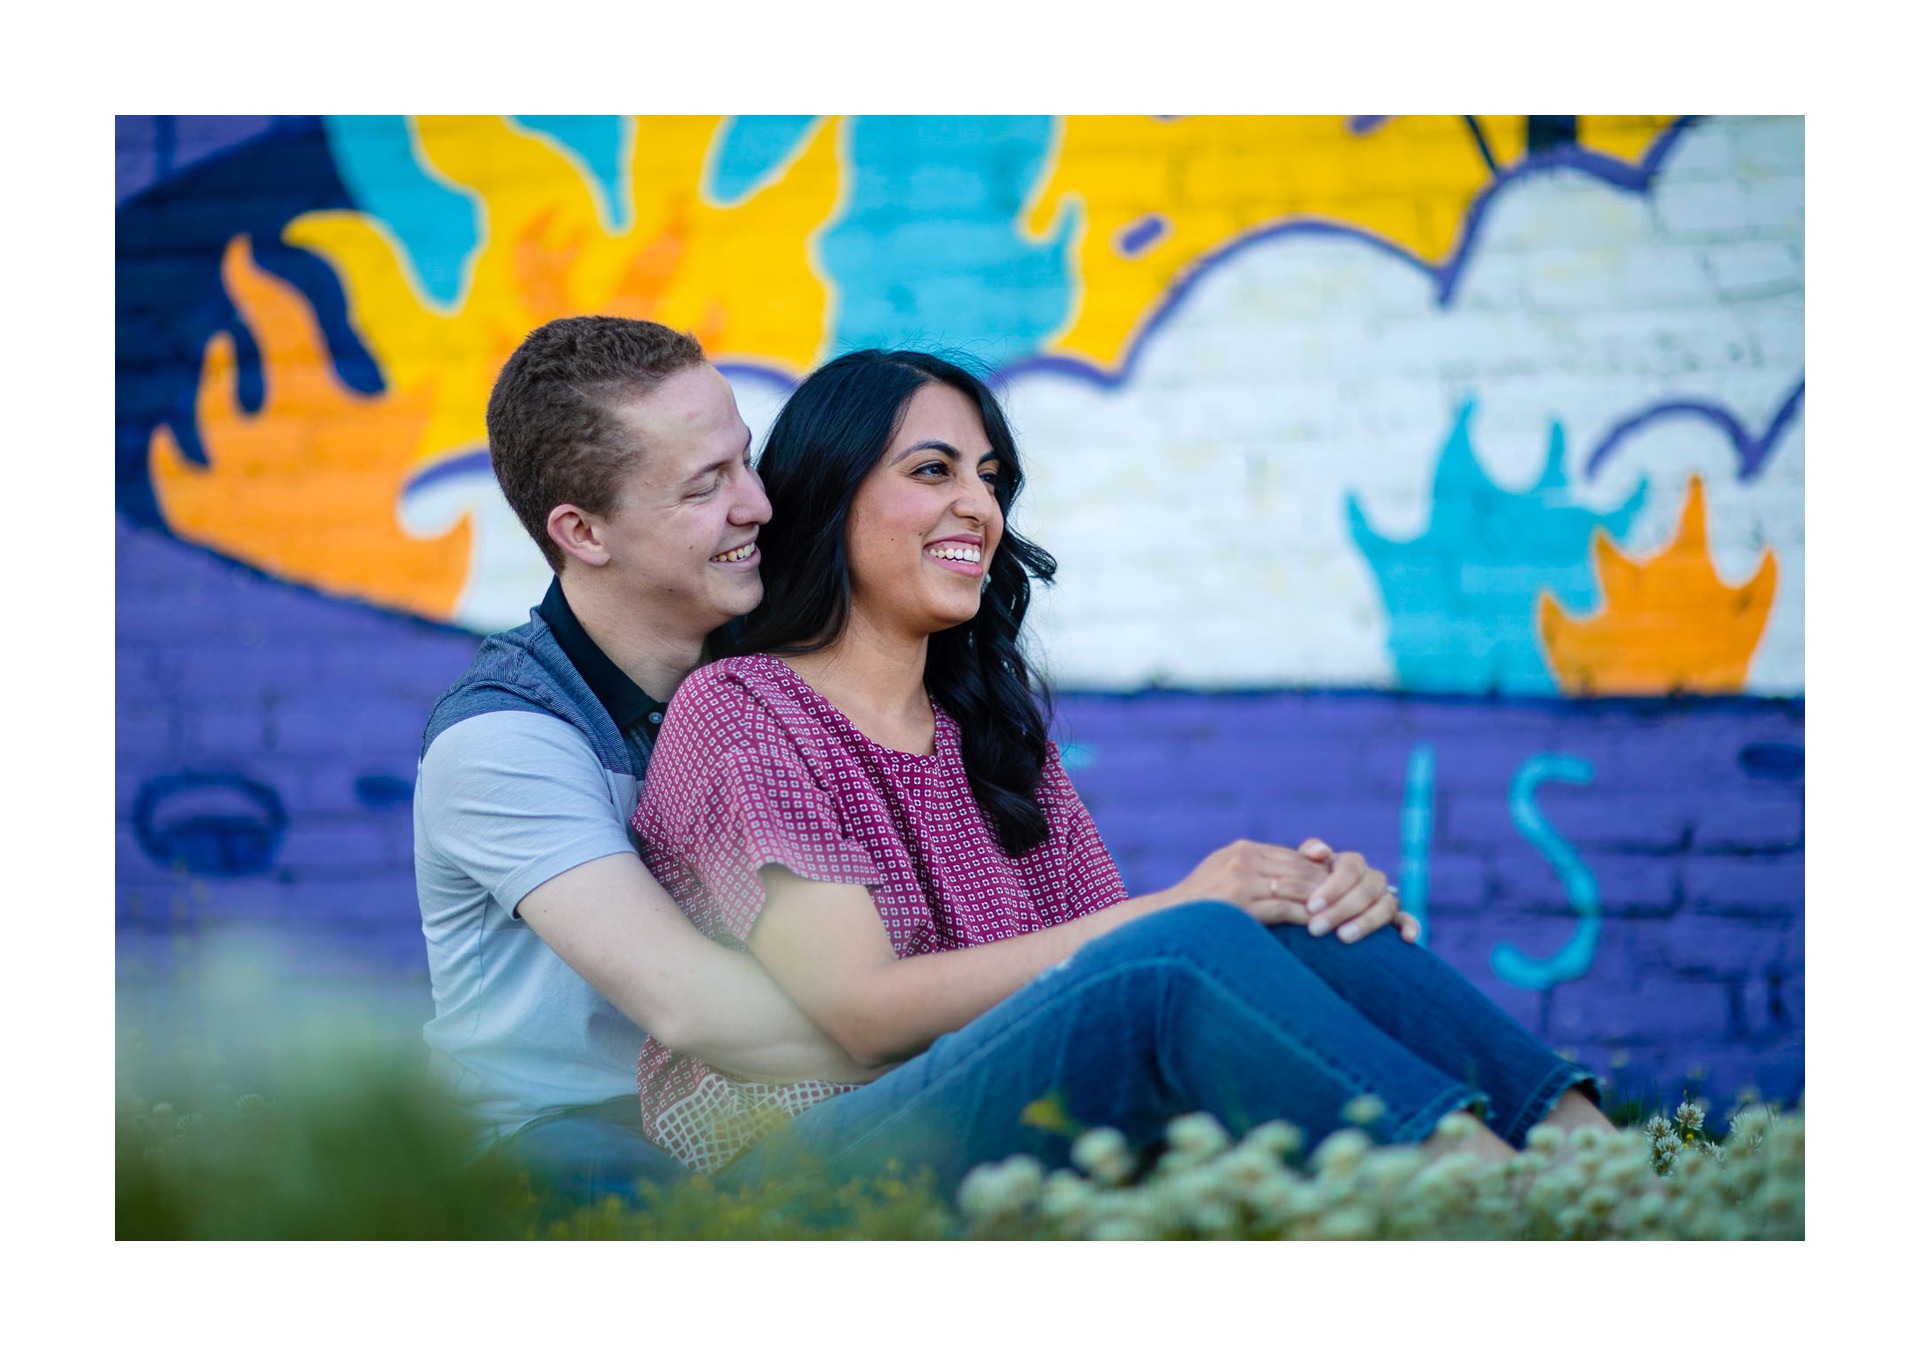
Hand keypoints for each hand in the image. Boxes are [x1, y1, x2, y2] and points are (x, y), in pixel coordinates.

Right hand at [1159, 839, 1333, 924]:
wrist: (1166, 924)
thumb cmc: (1201, 908)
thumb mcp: (1228, 879)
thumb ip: (1262, 872)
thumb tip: (1305, 871)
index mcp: (1243, 850)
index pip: (1293, 858)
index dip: (1318, 874)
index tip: (1341, 891)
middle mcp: (1243, 858)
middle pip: (1300, 870)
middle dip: (1327, 888)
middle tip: (1352, 905)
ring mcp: (1241, 877)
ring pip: (1297, 888)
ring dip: (1323, 904)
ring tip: (1342, 918)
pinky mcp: (1241, 900)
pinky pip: (1285, 908)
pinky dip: (1306, 918)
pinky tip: (1321, 929)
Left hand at [1295, 839, 1417, 943]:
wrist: (1312, 907)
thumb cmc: (1305, 886)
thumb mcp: (1302, 869)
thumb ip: (1308, 855)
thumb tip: (1321, 852)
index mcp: (1351, 863)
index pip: (1349, 869)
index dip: (1332, 887)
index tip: (1311, 907)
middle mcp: (1371, 878)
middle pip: (1367, 889)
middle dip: (1341, 910)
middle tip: (1315, 928)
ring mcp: (1384, 897)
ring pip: (1386, 905)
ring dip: (1366, 922)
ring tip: (1342, 937)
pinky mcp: (1394, 918)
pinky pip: (1406, 919)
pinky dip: (1410, 926)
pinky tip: (1407, 939)